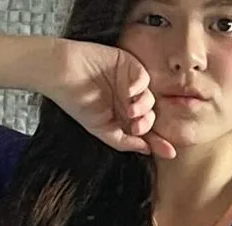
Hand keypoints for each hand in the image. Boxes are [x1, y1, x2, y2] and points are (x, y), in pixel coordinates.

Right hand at [42, 39, 174, 157]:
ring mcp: (129, 83)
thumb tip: (147, 151)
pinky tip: (129, 91)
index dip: (158, 142)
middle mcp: (128, 101)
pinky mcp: (128, 65)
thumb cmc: (76, 102)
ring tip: (129, 110)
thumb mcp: (101, 129)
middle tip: (135, 125)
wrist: (60, 73)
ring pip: (151, 99)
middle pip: (151, 116)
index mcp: (122, 118)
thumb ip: (125, 141)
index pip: (145, 132)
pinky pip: (144, 78)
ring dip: (144, 107)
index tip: (171, 153)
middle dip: (147, 124)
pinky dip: (140, 87)